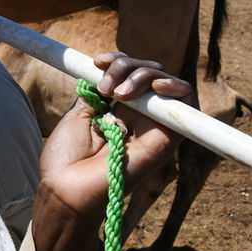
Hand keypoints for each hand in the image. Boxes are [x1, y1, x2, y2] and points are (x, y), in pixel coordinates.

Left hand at [31, 53, 190, 250]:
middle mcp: (137, 116)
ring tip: (119, 93)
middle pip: (148, 73)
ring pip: (165, 83)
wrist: (67, 189)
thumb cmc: (67, 160)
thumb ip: (95, 93)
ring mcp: (152, 126)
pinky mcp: (166, 139)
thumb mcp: (78, 115)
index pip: (130, 73)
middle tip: (105, 84)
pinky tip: (158, 86)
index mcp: (116, 110)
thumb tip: (104, 72)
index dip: (119, 62)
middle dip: (127, 66)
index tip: (98, 62)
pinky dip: (176, 88)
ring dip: (144, 75)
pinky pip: (184, 105)